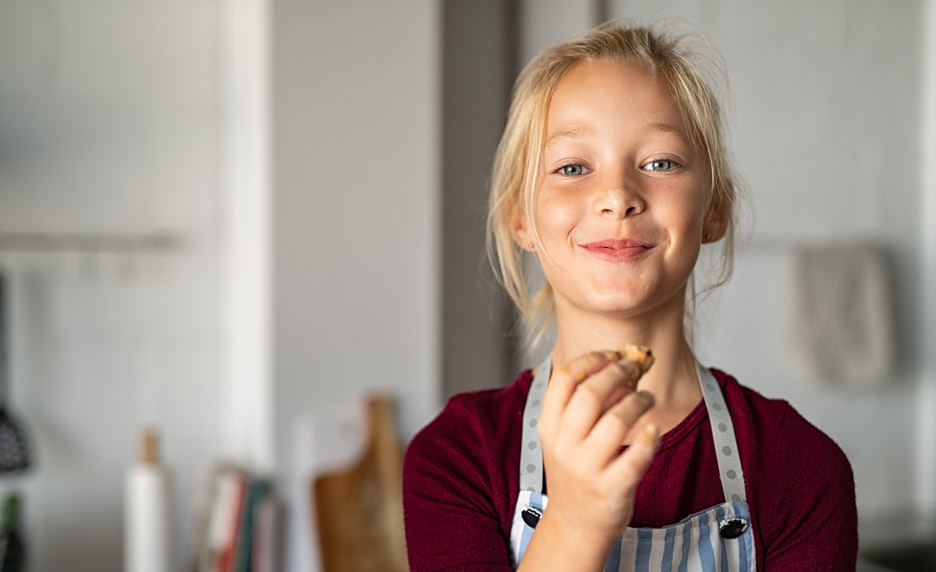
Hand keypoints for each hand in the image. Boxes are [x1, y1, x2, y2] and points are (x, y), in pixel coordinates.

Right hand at [537, 351, 659, 552]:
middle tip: (635, 368)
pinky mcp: (612, 488)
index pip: (563, 379)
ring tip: (647, 398)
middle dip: (618, 372)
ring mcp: (587, 469)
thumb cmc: (576, 472)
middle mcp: (564, 446)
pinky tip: (652, 429)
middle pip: (590, 394)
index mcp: (549, 427)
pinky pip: (636, 455)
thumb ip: (586, 403)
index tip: (611, 355)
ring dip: (638, 401)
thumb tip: (621, 365)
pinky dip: (648, 437)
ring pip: (616, 420)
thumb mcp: (566, 437)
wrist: (575, 524)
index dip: (590, 360)